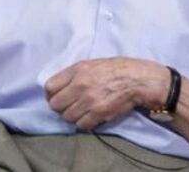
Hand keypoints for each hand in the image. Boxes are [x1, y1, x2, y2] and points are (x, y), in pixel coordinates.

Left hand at [44, 57, 168, 129]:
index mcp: (77, 70)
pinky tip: (89, 118)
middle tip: (68, 107)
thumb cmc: (116, 69)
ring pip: (67, 117)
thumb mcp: (91, 64)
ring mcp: (89, 100)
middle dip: (60, 107)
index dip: (50, 95)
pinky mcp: (99, 113)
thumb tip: (59, 86)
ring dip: (72, 117)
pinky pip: (81, 125)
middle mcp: (80, 85)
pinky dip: (83, 124)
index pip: (49, 87)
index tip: (56, 97)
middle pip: (55, 105)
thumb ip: (73, 74)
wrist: (138, 80)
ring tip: (80, 112)